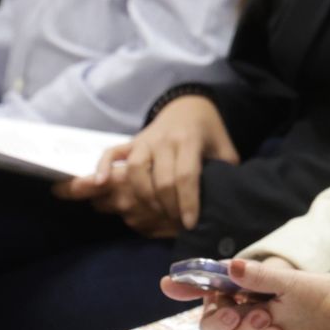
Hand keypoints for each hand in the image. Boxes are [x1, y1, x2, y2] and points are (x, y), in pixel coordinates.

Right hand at [54, 94, 236, 235]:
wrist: (189, 106)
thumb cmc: (209, 132)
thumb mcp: (224, 148)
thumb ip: (226, 172)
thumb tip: (227, 202)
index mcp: (189, 140)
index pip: (185, 175)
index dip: (187, 202)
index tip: (190, 224)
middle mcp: (164, 140)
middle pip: (160, 179)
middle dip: (169, 207)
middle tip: (177, 224)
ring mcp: (144, 140)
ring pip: (136, 171)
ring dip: (144, 198)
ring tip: (156, 214)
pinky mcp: (131, 141)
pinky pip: (111, 153)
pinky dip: (103, 166)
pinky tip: (101, 183)